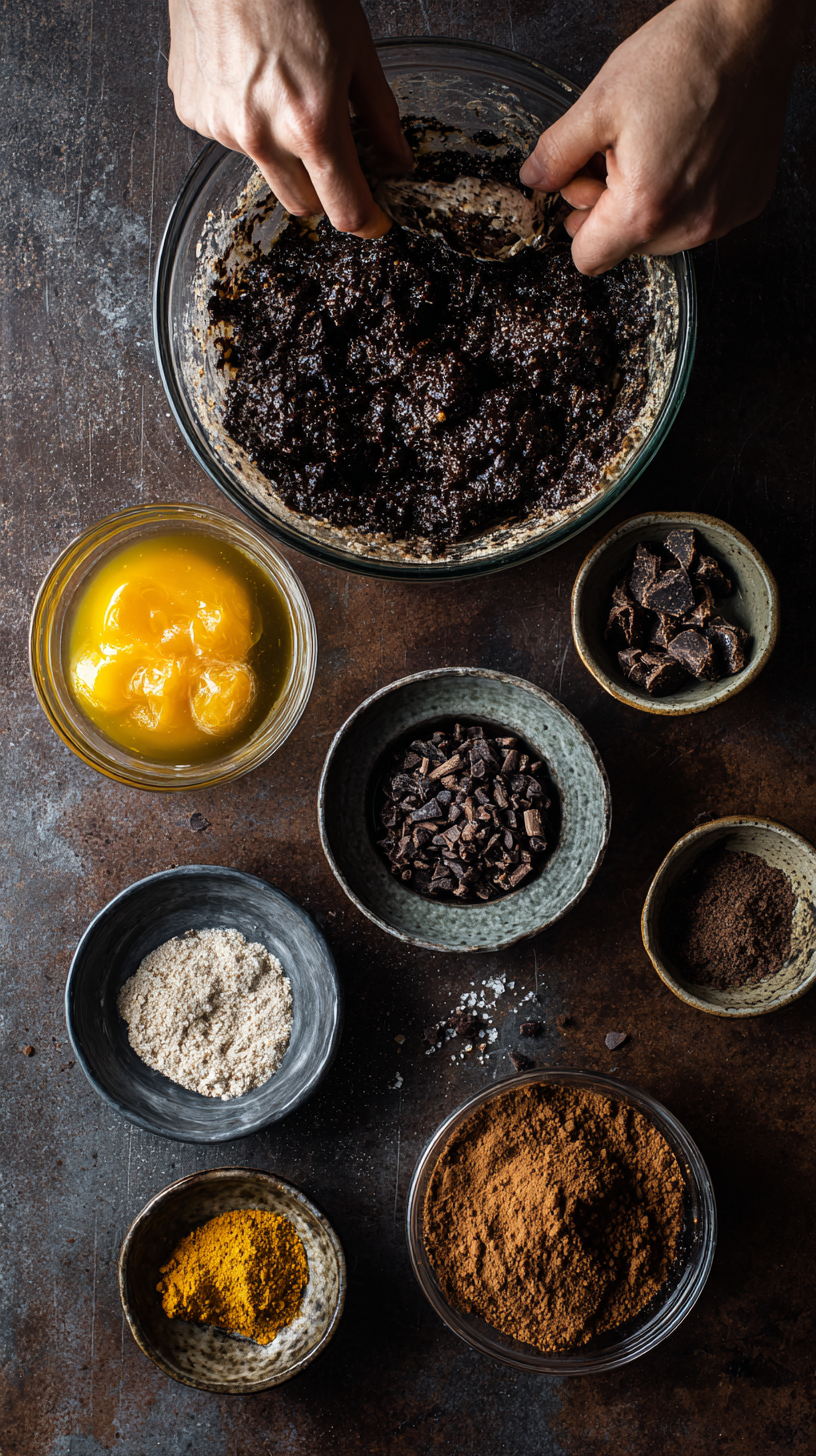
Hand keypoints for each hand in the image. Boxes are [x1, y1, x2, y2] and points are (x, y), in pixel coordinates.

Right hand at [167, 0, 410, 236]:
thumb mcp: (357, 49)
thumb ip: (379, 115)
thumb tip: (397, 159)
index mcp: (311, 125)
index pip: (344, 209)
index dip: (367, 220)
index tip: (374, 218)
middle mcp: (262, 137)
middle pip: (302, 204)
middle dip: (323, 189)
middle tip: (333, 152)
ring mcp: (222, 128)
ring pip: (264, 170)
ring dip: (281, 151)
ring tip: (282, 89)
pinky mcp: (194, 113)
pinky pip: (228, 137)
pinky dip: (244, 121)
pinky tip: (248, 76)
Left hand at [520, 0, 813, 273]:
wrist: (748, 30)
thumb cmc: (680, 58)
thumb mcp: (598, 104)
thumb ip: (557, 154)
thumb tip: (535, 179)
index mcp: (644, 209)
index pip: (588, 259)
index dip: (577, 223)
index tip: (585, 184)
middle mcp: (689, 226)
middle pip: (626, 247)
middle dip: (612, 210)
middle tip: (620, 154)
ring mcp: (723, 218)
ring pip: (662, 237)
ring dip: (650, 203)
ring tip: (657, 147)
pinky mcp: (746, 202)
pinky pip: (700, 218)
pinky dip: (687, 194)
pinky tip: (689, 149)